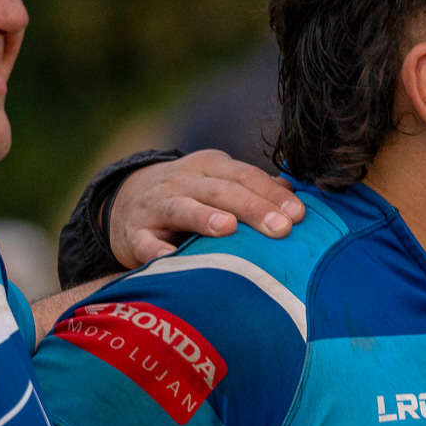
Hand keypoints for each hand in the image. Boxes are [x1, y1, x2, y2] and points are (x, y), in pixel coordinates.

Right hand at [109, 150, 307, 267]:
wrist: (126, 201)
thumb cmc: (191, 196)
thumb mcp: (220, 182)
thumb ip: (255, 188)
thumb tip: (294, 195)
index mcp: (210, 166)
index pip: (245, 176)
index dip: (272, 194)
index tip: (299, 215)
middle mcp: (183, 181)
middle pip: (221, 191)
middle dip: (253, 208)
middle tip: (281, 228)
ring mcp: (156, 205)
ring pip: (182, 208)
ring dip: (204, 217)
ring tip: (228, 229)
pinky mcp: (134, 233)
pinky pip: (143, 241)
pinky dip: (154, 250)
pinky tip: (167, 259)